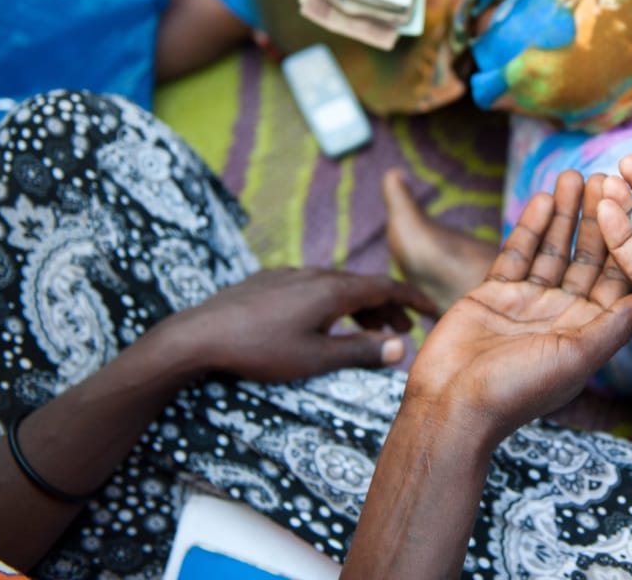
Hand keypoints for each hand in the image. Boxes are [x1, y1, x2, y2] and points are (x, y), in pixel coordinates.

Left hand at [174, 268, 438, 382]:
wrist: (197, 335)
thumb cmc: (259, 350)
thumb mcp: (315, 358)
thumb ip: (360, 350)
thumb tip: (401, 348)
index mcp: (333, 290)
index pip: (387, 287)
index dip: (414, 299)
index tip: (434, 311)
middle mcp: (315, 274)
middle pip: (364, 286)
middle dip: (389, 307)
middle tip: (403, 331)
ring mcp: (290, 274)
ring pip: (337, 286)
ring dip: (359, 306)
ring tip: (367, 330)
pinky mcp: (268, 281)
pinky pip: (313, 287)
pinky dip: (332, 303)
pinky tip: (322, 322)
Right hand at [405, 171, 631, 440]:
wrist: (452, 405)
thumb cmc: (518, 391)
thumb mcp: (575, 357)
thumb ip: (613, 326)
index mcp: (589, 332)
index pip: (616, 279)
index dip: (628, 242)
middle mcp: (564, 315)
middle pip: (586, 257)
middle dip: (596, 218)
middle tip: (606, 177)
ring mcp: (530, 302)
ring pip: (553, 249)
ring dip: (564, 215)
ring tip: (573, 175)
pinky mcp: (496, 293)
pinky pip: (518, 253)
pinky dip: (530, 226)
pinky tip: (544, 198)